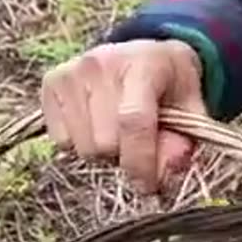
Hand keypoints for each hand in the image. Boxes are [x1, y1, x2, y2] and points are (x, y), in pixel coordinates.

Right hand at [40, 39, 206, 193]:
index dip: (140, 161)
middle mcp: (100, 64)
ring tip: (118, 132)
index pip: (133, 122)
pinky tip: (96, 125)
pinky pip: (61, 140)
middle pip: (105, 142)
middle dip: (125, 156)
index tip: (148, 187)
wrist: (145, 54)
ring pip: (82, 146)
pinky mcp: (50, 83)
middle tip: (138, 143)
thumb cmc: (171, 85)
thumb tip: (165, 172)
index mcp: (143, 66)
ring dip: (103, 153)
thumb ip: (182, 141)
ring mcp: (71, 72)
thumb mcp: (191, 108)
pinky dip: (80, 144)